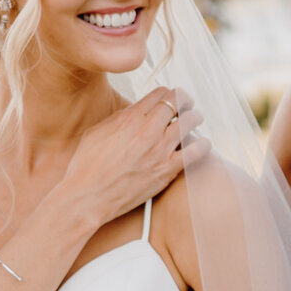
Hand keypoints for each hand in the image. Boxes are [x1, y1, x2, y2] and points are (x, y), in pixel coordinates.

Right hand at [61, 89, 204, 226]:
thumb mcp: (96, 132)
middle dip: (184, 100)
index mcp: (128, 118)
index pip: (160, 93)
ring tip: (195, 120)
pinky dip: (203, 144)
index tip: (169, 99)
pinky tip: (203, 144)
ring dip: (195, 117)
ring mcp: (159, 149)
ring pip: (190, 121)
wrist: (87, 198)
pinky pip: (196, 151)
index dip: (167, 93)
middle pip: (177, 101)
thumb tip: (133, 111)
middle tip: (187, 105)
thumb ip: (118, 118)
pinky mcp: (167, 170)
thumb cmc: (86, 167)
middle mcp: (146, 130)